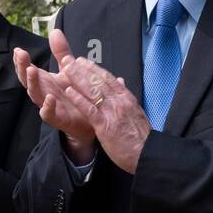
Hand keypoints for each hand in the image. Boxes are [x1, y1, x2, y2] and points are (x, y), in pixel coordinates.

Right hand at [13, 28, 96, 155]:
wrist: (91, 120)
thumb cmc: (76, 94)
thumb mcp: (70, 70)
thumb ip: (62, 52)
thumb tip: (55, 31)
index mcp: (45, 81)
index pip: (28, 70)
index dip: (22, 61)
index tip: (18, 50)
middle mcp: (44, 93)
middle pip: (28, 80)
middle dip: (23, 68)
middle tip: (20, 55)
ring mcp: (50, 106)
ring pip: (35, 95)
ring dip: (33, 83)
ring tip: (32, 70)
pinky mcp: (59, 119)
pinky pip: (49, 114)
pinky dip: (48, 107)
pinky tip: (49, 98)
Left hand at [58, 55, 152, 174]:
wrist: (147, 153)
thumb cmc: (141, 138)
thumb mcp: (136, 114)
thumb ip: (127, 99)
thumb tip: (122, 83)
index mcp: (127, 99)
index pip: (109, 79)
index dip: (94, 69)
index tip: (83, 61)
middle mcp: (120, 102)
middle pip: (98, 81)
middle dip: (82, 69)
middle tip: (68, 59)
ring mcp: (112, 112)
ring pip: (93, 91)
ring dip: (78, 78)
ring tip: (65, 69)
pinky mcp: (105, 125)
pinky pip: (90, 109)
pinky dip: (79, 99)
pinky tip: (69, 91)